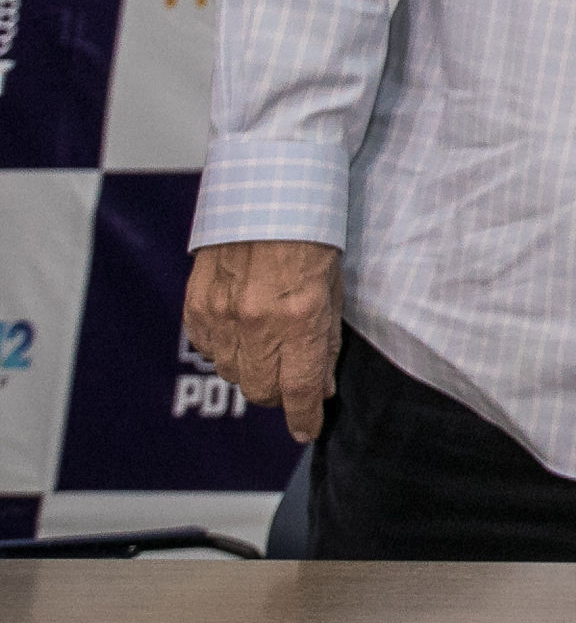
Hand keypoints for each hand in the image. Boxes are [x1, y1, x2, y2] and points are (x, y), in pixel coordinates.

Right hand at [182, 239, 342, 444]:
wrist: (266, 192)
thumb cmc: (311, 234)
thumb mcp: (334, 289)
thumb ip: (325, 342)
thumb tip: (321, 387)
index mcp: (298, 318)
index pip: (300, 389)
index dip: (305, 417)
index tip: (307, 429)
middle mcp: (255, 323)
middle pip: (260, 390)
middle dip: (280, 393)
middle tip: (292, 378)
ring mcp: (219, 315)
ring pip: (231, 373)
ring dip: (251, 369)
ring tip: (268, 344)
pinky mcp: (195, 305)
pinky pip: (207, 348)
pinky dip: (224, 348)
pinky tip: (241, 329)